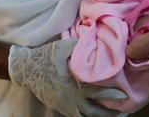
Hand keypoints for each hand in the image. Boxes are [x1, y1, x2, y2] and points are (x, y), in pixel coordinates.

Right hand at [8, 38, 127, 116]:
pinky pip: (75, 115)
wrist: (24, 68)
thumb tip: (95, 40)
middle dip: (108, 113)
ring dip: (98, 116)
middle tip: (123, 112)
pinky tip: (96, 113)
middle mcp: (68, 98)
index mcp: (71, 84)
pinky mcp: (58, 106)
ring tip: (112, 115)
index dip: (110, 95)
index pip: (95, 93)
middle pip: (92, 112)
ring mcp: (62, 104)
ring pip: (84, 116)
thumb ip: (78, 45)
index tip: (123, 96)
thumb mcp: (60, 47)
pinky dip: (86, 115)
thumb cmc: (44, 56)